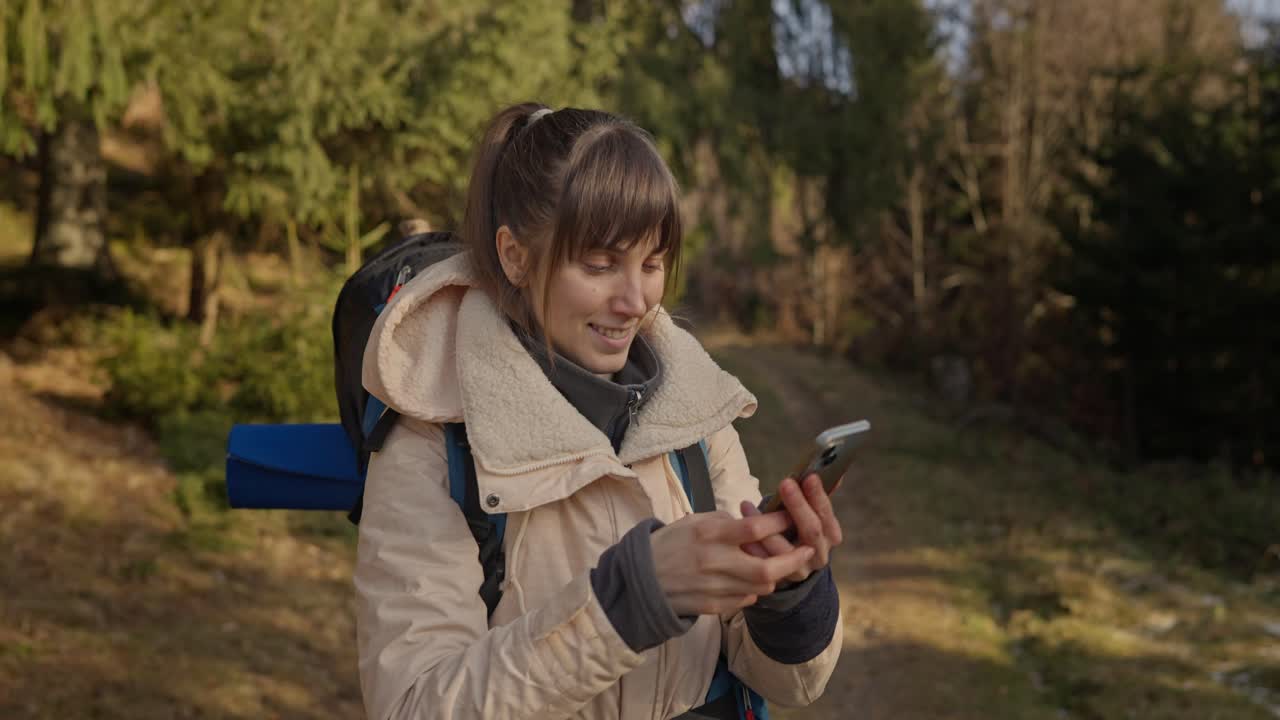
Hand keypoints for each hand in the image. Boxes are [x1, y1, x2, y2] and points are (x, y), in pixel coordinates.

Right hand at [650, 510, 814, 615]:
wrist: (641, 580)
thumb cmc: (670, 544)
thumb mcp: (694, 522)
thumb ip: (726, 523)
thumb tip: (756, 524)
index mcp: (709, 535)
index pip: (755, 528)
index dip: (780, 522)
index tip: (793, 516)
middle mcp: (714, 563)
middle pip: (767, 567)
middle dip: (793, 559)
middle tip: (807, 550)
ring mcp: (715, 588)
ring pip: (762, 587)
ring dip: (775, 575)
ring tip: (778, 564)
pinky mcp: (713, 606)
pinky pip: (746, 600)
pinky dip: (754, 590)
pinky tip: (750, 580)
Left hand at [739, 473, 843, 583]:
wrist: (792, 566)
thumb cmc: (796, 528)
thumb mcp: (808, 512)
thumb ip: (816, 494)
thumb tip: (833, 469)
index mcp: (831, 535)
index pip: (827, 514)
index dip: (818, 496)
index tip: (808, 477)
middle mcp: (818, 554)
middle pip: (811, 530)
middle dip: (798, 505)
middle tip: (785, 483)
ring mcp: (800, 569)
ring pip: (784, 549)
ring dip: (765, 525)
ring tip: (746, 506)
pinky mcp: (779, 579)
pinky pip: (764, 563)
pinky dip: (751, 545)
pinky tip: (739, 530)